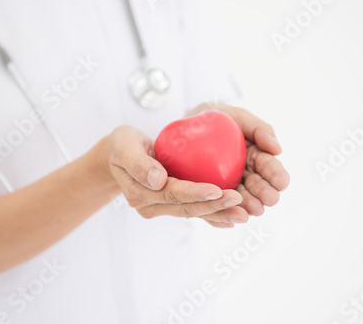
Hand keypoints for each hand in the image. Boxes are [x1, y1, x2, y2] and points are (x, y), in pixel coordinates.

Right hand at [105, 126, 249, 226]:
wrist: (117, 156)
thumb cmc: (122, 146)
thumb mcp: (123, 146)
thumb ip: (138, 163)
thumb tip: (158, 180)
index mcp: (140, 192)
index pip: (172, 193)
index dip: (195, 193)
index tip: (218, 190)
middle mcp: (151, 205)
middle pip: (186, 208)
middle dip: (214, 207)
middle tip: (240, 202)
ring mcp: (161, 208)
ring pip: (193, 213)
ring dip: (218, 214)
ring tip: (244, 214)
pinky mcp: (171, 205)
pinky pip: (194, 211)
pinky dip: (213, 215)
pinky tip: (233, 217)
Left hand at [187, 103, 289, 222]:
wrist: (178, 128)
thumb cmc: (209, 118)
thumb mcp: (233, 115)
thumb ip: (257, 127)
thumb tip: (278, 149)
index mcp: (252, 154)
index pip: (267, 166)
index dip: (276, 175)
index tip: (281, 182)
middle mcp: (242, 173)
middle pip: (256, 186)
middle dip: (265, 193)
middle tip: (270, 200)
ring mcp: (226, 186)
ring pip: (238, 199)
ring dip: (248, 206)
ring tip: (253, 211)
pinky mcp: (208, 196)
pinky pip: (215, 206)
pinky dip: (223, 214)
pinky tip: (229, 220)